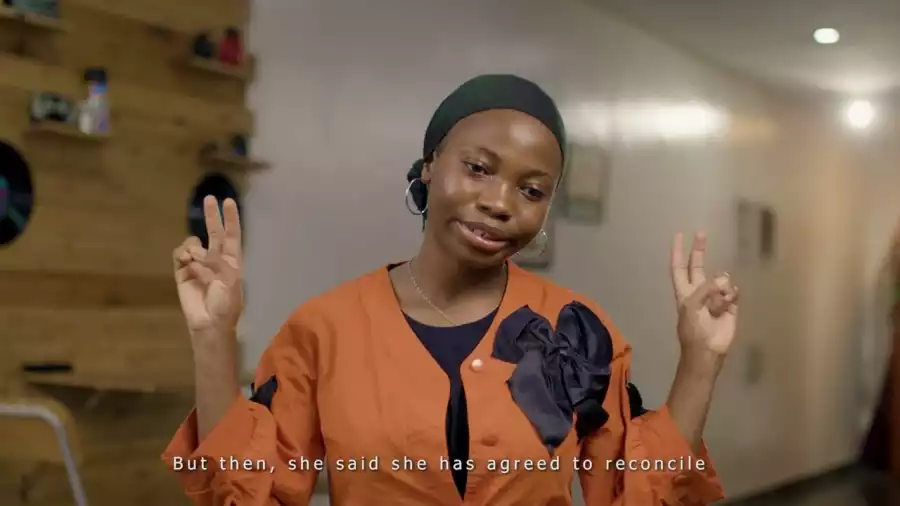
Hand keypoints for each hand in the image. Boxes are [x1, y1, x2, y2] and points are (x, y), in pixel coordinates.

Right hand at [173, 196, 243, 334]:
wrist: (209, 323)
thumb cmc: (226, 303)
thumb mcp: (230, 280)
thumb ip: (216, 261)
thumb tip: (197, 251)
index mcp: (231, 260)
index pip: (232, 235)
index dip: (231, 218)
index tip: (229, 201)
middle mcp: (215, 259)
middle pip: (213, 232)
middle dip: (212, 216)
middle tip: (209, 198)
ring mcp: (198, 265)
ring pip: (193, 243)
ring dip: (194, 246)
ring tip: (194, 258)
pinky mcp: (182, 272)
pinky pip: (180, 255)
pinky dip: (182, 254)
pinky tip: (185, 260)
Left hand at [670, 232, 739, 360]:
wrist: (708, 350)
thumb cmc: (694, 329)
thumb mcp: (692, 305)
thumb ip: (705, 288)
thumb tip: (723, 281)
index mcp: (684, 291)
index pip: (679, 267)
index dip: (678, 252)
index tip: (678, 235)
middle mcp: (698, 291)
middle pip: (698, 266)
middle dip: (700, 250)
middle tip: (702, 233)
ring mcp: (715, 297)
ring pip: (721, 279)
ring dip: (721, 287)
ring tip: (718, 304)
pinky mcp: (730, 305)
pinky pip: (733, 291)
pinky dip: (731, 296)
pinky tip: (728, 305)